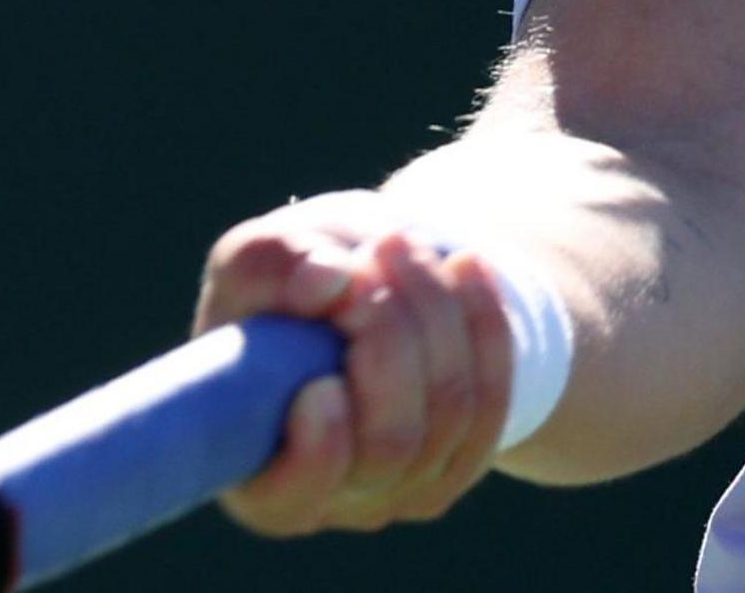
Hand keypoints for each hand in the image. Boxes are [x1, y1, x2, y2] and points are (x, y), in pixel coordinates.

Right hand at [194, 190, 518, 534]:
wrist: (358, 286)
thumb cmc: (282, 288)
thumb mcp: (251, 262)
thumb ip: (267, 266)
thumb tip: (329, 281)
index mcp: (255, 475)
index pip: (290, 496)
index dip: (317, 450)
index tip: (322, 382)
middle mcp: (334, 500)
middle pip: (389, 441)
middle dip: (390, 336)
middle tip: (376, 252)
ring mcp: (407, 485)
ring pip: (449, 409)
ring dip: (435, 312)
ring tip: (405, 244)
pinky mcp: (464, 454)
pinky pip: (494, 394)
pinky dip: (484, 322)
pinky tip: (466, 264)